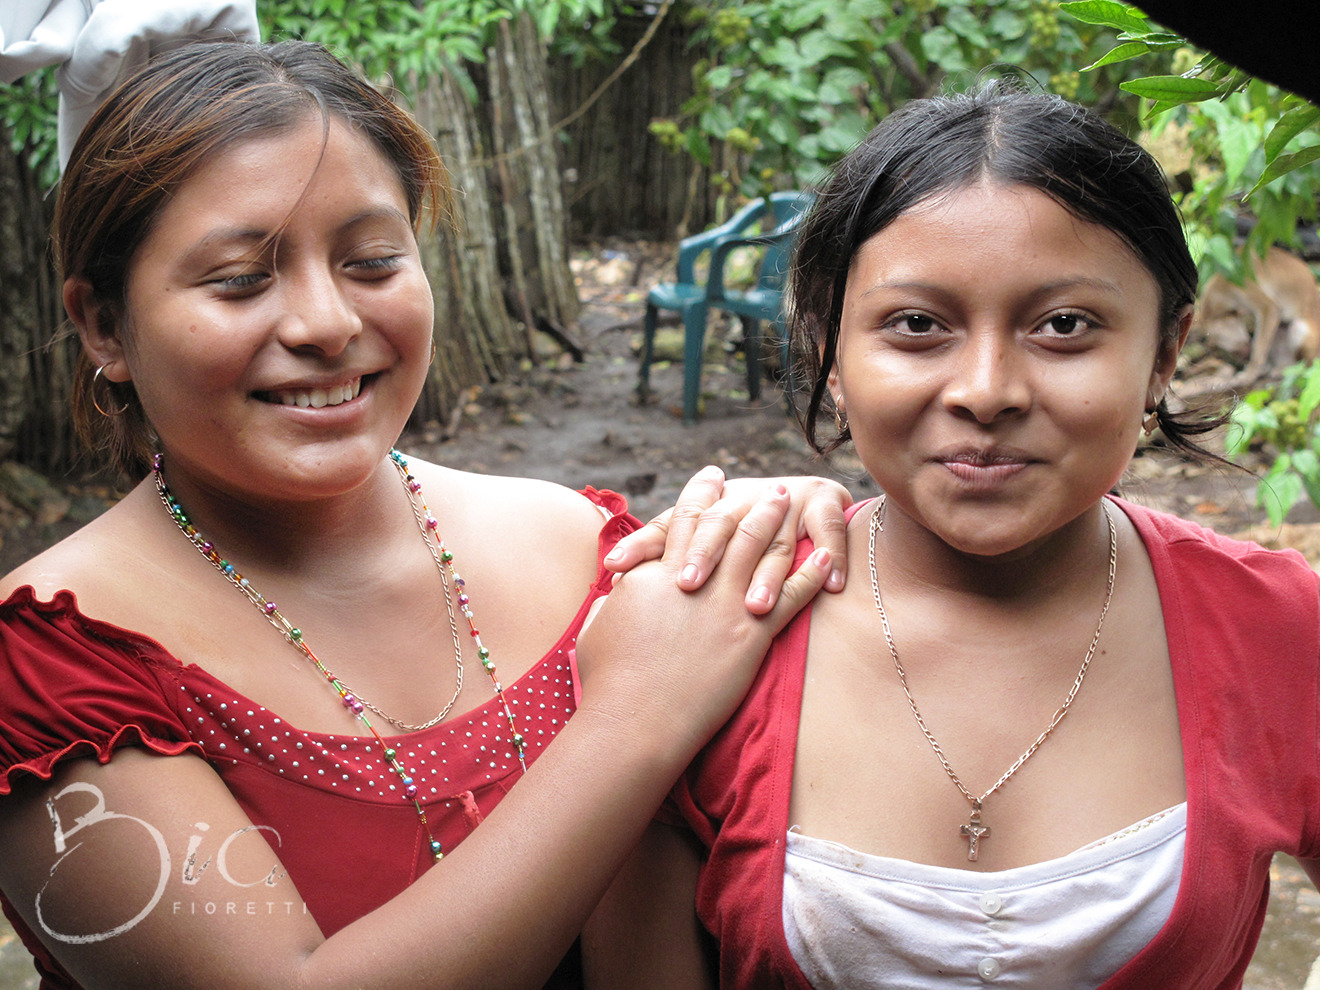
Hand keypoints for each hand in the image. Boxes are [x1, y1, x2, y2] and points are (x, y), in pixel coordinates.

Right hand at [578, 475, 830, 749]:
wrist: (634, 719)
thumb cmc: (608, 679)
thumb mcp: (600, 624)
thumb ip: (616, 597)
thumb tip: (620, 585)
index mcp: (656, 573)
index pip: (683, 520)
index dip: (700, 495)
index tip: (713, 478)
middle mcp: (696, 579)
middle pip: (730, 526)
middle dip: (751, 502)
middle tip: (770, 488)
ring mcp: (727, 605)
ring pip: (761, 549)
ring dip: (779, 522)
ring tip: (794, 505)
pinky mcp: (751, 636)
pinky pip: (790, 597)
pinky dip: (809, 575)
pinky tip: (823, 558)